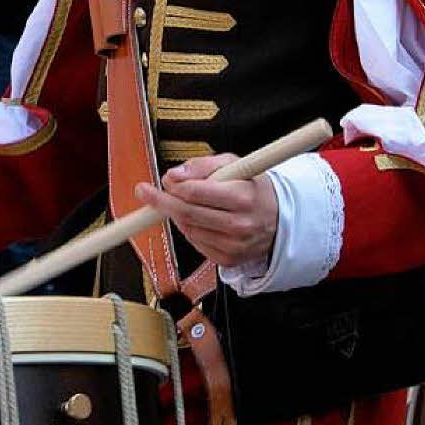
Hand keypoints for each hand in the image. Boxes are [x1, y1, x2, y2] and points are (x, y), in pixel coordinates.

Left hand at [134, 153, 277, 267]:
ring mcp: (233, 245)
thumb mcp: (233, 164)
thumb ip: (202, 165)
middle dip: (162, 201)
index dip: (173, 186)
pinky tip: (196, 218)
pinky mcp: (228, 259)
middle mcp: (238, 224)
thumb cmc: (253, 188)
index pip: (195, 193)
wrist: (280, 219)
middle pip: (187, 213)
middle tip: (145, 191)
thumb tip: (174, 174)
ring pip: (188, 229)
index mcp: (241, 196)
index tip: (162, 180)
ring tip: (181, 201)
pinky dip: (189, 229)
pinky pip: (196, 243)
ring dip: (177, 214)